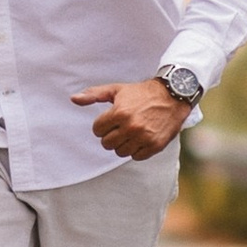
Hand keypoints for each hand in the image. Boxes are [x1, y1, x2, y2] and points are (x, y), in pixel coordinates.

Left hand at [72, 75, 191, 161]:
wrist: (172, 96)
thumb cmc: (141, 93)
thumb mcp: (116, 90)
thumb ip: (93, 94)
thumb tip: (73, 99)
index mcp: (119, 112)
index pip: (97, 130)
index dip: (102, 125)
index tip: (110, 120)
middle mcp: (131, 126)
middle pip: (107, 144)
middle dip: (110, 136)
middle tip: (120, 127)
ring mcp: (143, 137)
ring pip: (120, 152)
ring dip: (123, 144)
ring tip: (130, 132)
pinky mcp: (155, 146)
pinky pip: (136, 157)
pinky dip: (136, 150)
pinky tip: (141, 138)